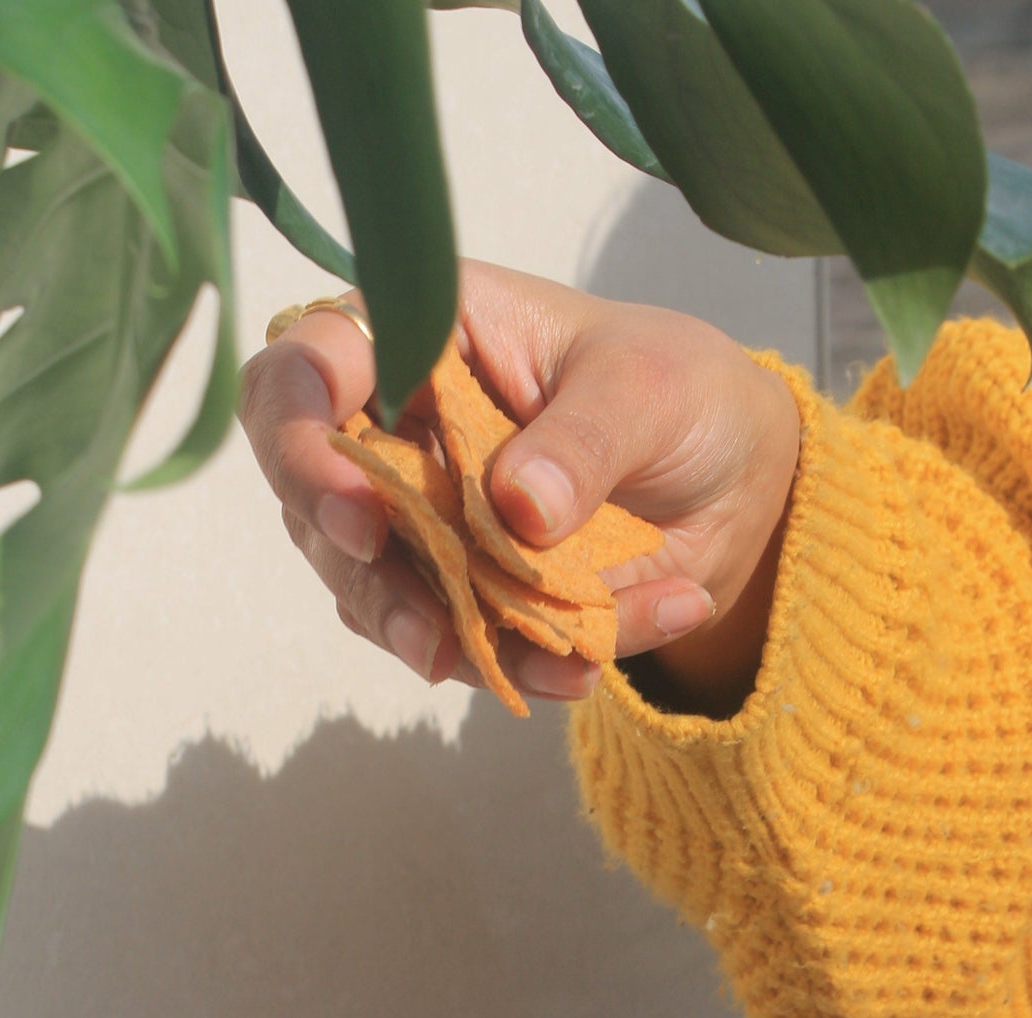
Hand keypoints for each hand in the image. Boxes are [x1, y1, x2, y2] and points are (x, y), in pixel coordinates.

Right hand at [239, 260, 800, 713]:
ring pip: (366, 587)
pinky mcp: (452, 593)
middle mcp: (396, 429)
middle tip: (413, 606)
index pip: (312, 366)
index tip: (354, 499)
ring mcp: (416, 519)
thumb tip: (519, 507)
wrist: (732, 482)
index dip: (300, 427)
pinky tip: (578, 668)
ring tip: (504, 656)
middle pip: (312, 496)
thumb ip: (582, 439)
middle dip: (354, 560)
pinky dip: (510, 666)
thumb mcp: (649, 388)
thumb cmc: (677, 391)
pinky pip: (450, 642)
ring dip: (425, 631)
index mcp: (425, 336)